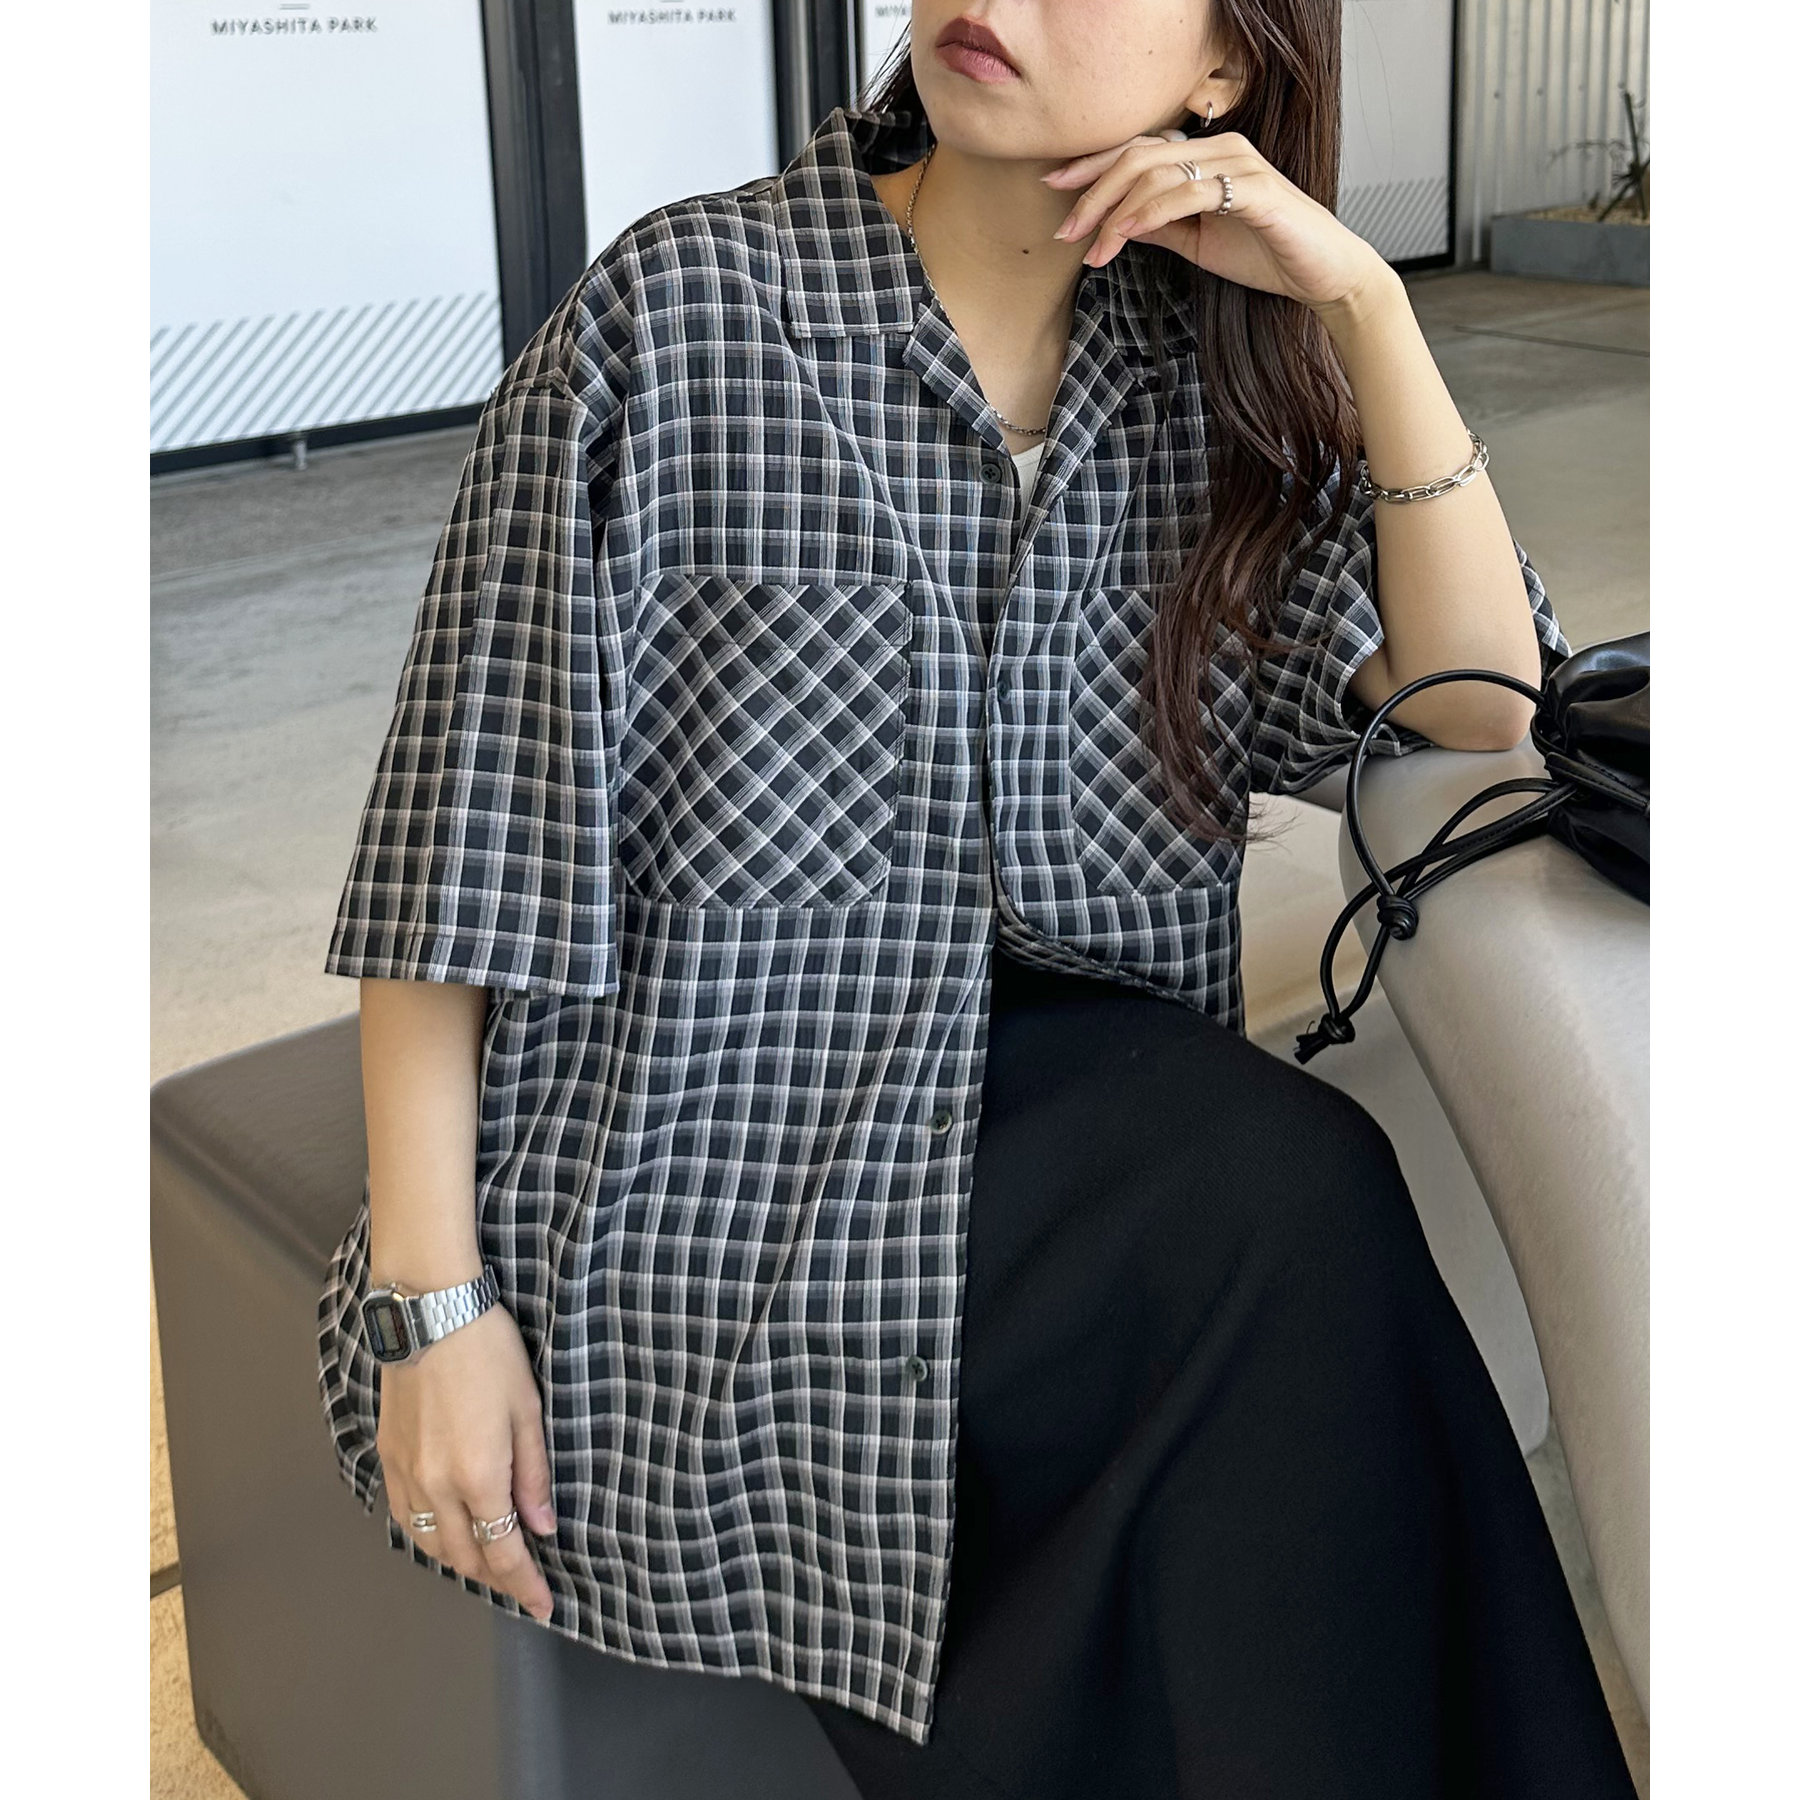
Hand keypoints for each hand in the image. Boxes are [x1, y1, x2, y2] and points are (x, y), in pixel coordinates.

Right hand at [376, 1302, 558, 1622]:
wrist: (429, 1311)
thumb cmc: (489, 1352)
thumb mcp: (528, 1410)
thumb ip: (533, 1475)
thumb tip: (542, 1528)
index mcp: (478, 1477)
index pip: (503, 1551)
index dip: (525, 1584)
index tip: (544, 1605)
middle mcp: (436, 1487)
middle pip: (465, 1556)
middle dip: (497, 1577)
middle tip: (524, 1585)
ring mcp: (405, 1474)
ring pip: (431, 1544)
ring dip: (461, 1561)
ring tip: (489, 1563)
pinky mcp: (387, 1457)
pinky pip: (405, 1518)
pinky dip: (428, 1536)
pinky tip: (445, 1533)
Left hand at [1042, 129, 1396, 319]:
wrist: (1323, 275)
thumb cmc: (1268, 254)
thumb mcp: (1200, 242)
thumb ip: (1162, 227)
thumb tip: (1118, 224)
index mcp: (1208, 156)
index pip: (1140, 150)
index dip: (1093, 166)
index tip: (1054, 187)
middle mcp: (1222, 149)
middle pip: (1139, 156)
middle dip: (1094, 192)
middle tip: (1065, 229)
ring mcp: (1240, 165)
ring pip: (1158, 173)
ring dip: (1116, 212)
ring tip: (1090, 246)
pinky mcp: (1255, 191)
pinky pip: (1189, 193)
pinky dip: (1151, 213)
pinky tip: (1125, 236)